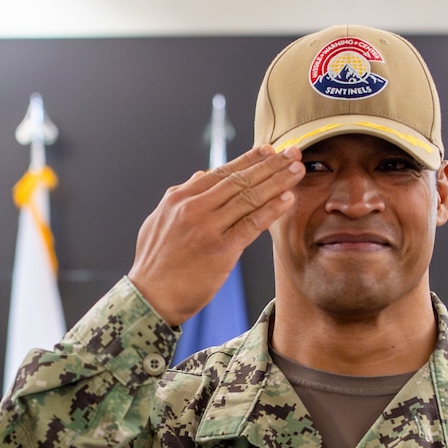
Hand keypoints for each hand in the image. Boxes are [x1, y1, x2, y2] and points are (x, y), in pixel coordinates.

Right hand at [129, 146, 303, 325]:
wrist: (150, 297)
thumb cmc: (155, 263)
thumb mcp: (158, 221)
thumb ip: (180, 196)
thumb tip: (201, 175)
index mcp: (179, 198)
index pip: (220, 172)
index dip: (248, 160)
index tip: (269, 150)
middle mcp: (193, 208)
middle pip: (239, 181)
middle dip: (270, 165)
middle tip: (293, 153)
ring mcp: (207, 228)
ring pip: (249, 198)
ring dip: (277, 183)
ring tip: (297, 171)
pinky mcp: (221, 250)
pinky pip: (251, 225)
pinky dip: (271, 210)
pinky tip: (287, 200)